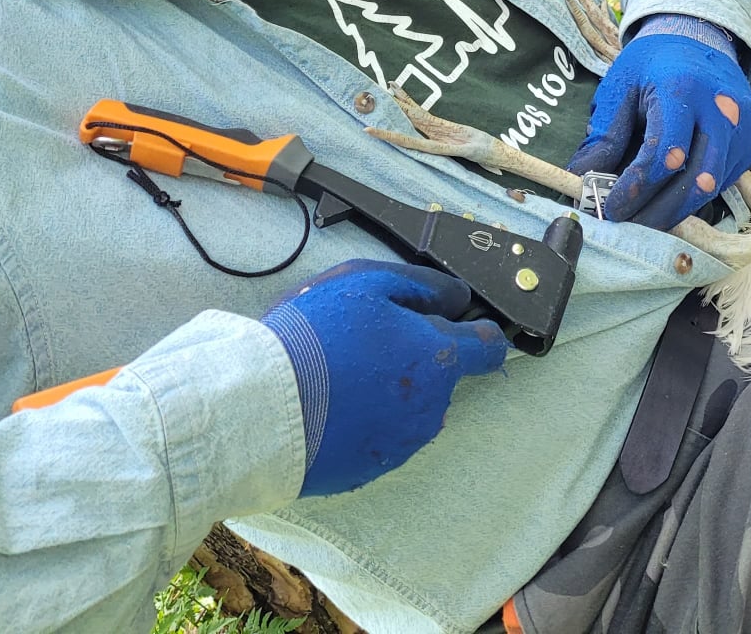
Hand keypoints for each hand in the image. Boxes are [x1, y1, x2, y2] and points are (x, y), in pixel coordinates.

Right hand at [261, 258, 506, 496]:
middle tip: (368, 343)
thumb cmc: (316, 335)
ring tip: (343, 375)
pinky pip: (383, 436)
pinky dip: (368, 420)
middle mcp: (432, 406)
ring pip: (413, 408)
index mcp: (437, 358)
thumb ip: (424, 287)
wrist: (262, 409)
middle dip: (417, 358)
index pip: (488, 348)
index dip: (477, 333)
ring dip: (392, 391)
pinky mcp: (372, 468)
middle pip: (441, 377)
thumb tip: (460, 300)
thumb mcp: (367, 282)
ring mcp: (403, 443)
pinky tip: (334, 406)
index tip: (455, 327)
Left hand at [567, 28, 750, 228]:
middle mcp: (721, 110)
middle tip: (626, 224)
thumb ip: (604, 135)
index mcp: (683, 90)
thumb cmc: (653, 65)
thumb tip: (580, 179)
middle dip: (657, 211)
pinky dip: (693, 196)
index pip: (663, 154)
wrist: (700, 40)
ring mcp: (742, 128)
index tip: (610, 207)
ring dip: (675, 211)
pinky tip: (668, 198)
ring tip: (643, 219)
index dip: (635, 188)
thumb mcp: (620, 87)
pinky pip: (722, 181)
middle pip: (694, 180)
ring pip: (710, 187)